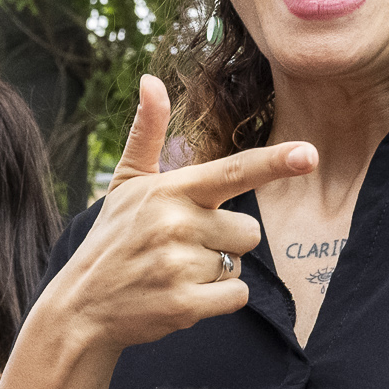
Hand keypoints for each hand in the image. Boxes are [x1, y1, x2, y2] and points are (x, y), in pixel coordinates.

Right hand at [36, 76, 315, 355]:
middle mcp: (175, 225)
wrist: (80, 309)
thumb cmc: (111, 241)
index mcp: (169, 191)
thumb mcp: (125, 185)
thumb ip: (147, 134)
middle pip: (249, 231)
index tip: (309, 154)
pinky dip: (216, 301)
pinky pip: (236, 297)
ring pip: (240, 265)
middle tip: (180, 250)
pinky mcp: (183, 305)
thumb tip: (150, 80)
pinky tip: (180, 297)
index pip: (233, 172)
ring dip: (215, 273)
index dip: (275, 163)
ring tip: (173, 274)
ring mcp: (178, 267)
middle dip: (224, 242)